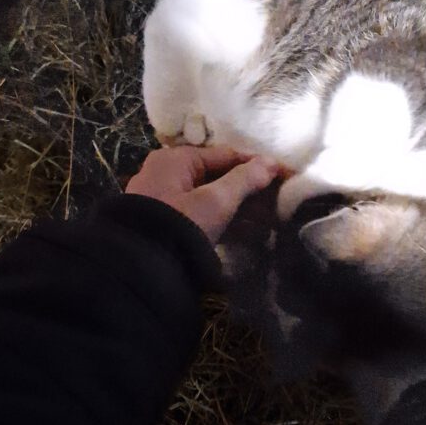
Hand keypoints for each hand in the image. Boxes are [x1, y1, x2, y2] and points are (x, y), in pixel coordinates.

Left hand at [126, 146, 278, 243]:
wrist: (140, 269)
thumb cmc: (180, 224)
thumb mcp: (216, 201)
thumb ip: (245, 180)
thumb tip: (271, 162)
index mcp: (175, 159)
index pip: (226, 155)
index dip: (258, 165)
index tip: (285, 175)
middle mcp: (165, 172)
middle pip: (217, 174)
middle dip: (249, 188)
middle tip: (278, 199)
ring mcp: (162, 198)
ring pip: (209, 195)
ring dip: (239, 205)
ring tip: (268, 218)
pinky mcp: (164, 222)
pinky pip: (200, 212)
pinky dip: (223, 218)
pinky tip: (246, 230)